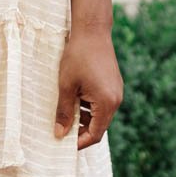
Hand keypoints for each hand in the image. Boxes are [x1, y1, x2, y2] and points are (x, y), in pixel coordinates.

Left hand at [53, 28, 122, 149]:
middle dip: (80, 131)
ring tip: (64, 112)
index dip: (79, 143)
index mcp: (106, 103)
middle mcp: (116, 100)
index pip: (95, 135)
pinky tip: (73, 99)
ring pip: (100, 115)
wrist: (92, 31)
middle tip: (61, 131)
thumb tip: (59, 134)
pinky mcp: (114, 85)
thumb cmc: (77, 57)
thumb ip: (63, 112)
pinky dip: (88, 107)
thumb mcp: (66, 86)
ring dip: (83, 118)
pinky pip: (102, 103)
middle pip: (99, 127)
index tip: (63, 145)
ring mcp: (117, 92)